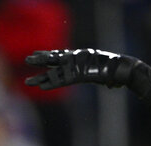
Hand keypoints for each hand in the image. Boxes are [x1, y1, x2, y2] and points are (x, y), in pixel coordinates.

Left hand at [25, 49, 140, 89]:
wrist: (124, 70)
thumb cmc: (118, 72)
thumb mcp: (107, 76)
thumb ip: (104, 80)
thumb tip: (111, 85)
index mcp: (81, 57)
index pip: (61, 55)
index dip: (48, 55)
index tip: (36, 53)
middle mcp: (77, 60)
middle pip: (55, 59)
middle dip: (41, 60)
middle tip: (27, 60)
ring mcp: (77, 67)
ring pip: (55, 70)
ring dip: (41, 75)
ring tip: (28, 81)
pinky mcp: (79, 74)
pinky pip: (63, 80)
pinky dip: (53, 84)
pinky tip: (42, 87)